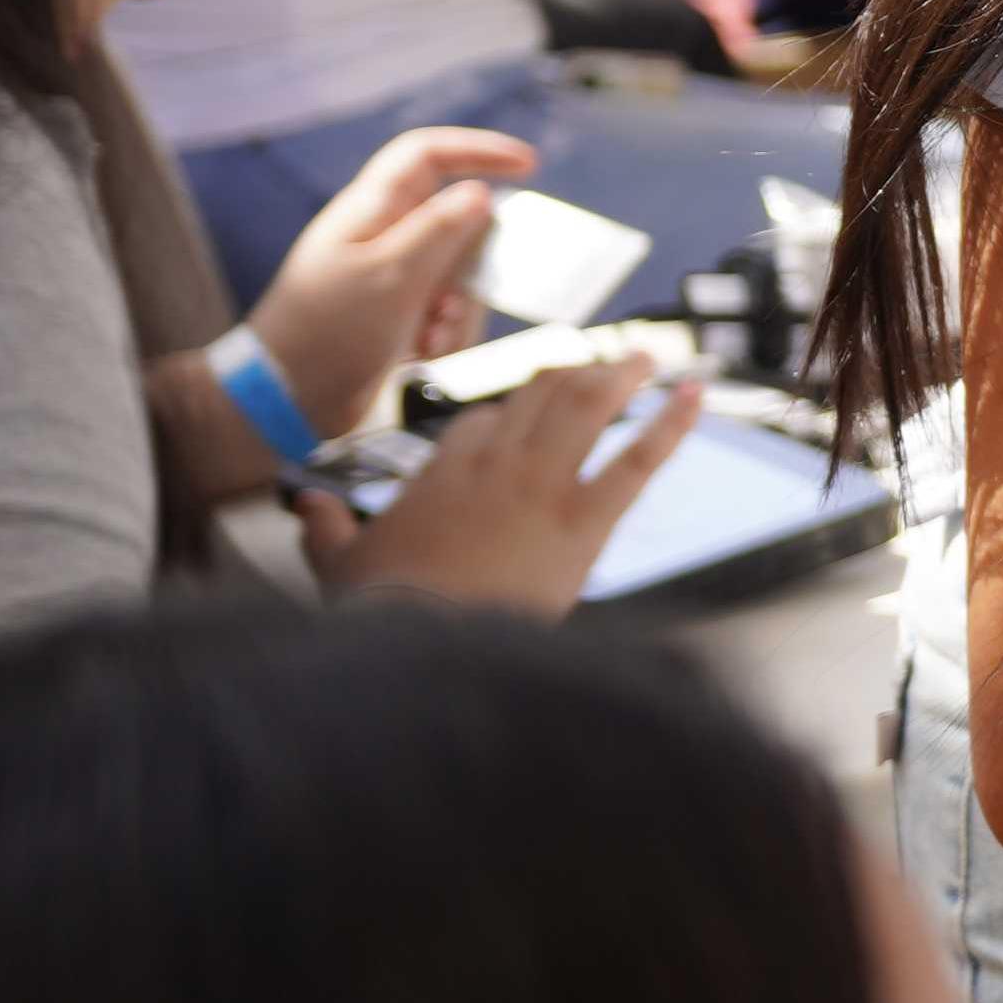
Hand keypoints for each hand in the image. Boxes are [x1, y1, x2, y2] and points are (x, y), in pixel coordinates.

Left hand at [244, 126, 539, 434]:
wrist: (286, 400)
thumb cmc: (329, 331)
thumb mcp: (392, 276)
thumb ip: (441, 231)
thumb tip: (481, 192)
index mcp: (371, 211)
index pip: (427, 155)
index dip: (478, 150)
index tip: (528, 165)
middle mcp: (382, 236)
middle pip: (456, 222)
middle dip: (473, 265)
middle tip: (459, 300)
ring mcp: (390, 275)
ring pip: (458, 272)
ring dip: (458, 308)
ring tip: (432, 338)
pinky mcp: (396, 313)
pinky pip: (445, 308)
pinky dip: (445, 330)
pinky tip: (423, 353)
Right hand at [296, 361, 698, 618]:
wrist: (420, 645)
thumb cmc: (379, 610)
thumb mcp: (336, 565)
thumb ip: (324, 529)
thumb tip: (306, 507)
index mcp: (443, 469)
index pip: (484, 421)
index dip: (510, 414)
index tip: (528, 413)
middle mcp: (495, 464)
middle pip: (538, 396)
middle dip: (570, 375)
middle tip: (598, 365)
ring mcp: (542, 486)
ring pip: (587, 407)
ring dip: (621, 375)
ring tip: (646, 357)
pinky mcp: (584, 522)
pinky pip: (638, 460)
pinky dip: (672, 424)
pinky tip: (696, 395)